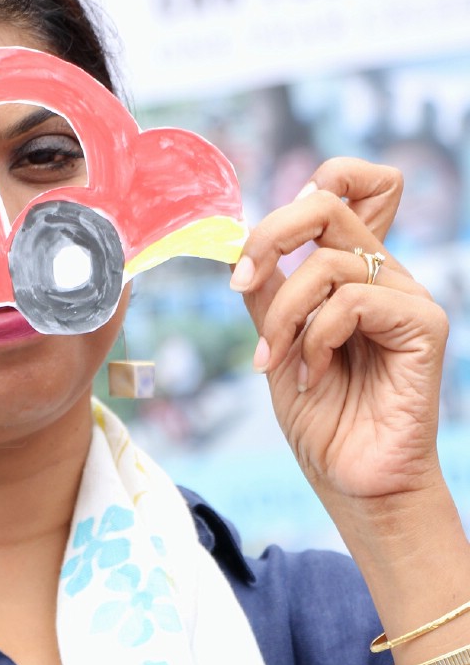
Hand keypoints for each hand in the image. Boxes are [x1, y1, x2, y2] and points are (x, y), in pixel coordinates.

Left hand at [231, 158, 448, 507]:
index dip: (306, 187)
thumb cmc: (322, 416)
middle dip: (269, 236)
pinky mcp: (424, 325)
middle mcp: (382, 272)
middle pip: (327, 201)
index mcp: (351, 268)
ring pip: (327, 260)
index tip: (261, 247)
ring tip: (274, 360)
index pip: (349, 184)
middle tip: (241, 283)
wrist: (352, 480)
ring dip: (284, 313)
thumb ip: (267, 288)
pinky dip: (318, 338)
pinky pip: (354, 301)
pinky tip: (315, 376)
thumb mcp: (277, 339)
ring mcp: (406, 295)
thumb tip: (240, 242)